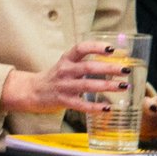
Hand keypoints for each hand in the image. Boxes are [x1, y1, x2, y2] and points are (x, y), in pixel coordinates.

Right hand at [1, 42, 129, 115]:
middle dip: (109, 68)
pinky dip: (95, 107)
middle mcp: (64, 71)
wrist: (30, 91)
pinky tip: (108, 108)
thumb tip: (114, 61)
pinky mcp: (63, 101)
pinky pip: (81, 105)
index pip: (81, 48)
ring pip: (87, 85)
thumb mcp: (65, 65)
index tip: (112, 49)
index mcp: (66, 60)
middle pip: (88, 67)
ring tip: (123, 86)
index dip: (96, 47)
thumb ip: (84, 62)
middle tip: (126, 70)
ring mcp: (63, 86)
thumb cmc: (54, 77)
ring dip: (107, 85)